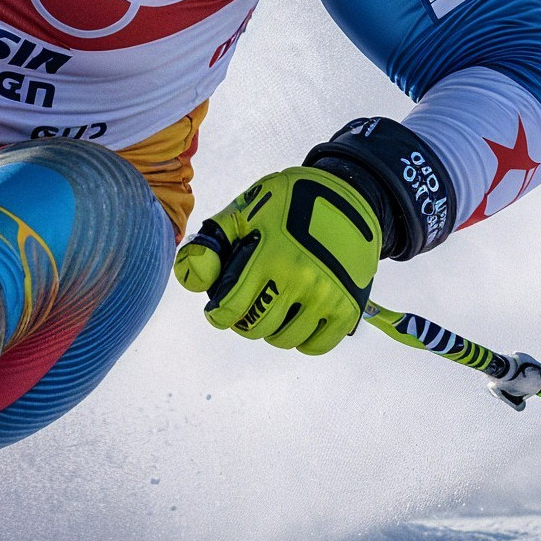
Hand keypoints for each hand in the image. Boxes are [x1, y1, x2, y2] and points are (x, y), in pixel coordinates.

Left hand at [173, 165, 382, 355]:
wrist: (347, 195)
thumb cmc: (288, 202)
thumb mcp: (245, 211)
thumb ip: (213, 244)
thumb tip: (192, 278)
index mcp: (268, 256)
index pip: (231, 309)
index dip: (219, 315)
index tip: (219, 312)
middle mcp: (298, 279)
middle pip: (256, 327)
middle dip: (244, 321)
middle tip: (247, 308)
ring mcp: (326, 295)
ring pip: (285, 339)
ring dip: (273, 330)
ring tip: (274, 310)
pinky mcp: (348, 306)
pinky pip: (317, 345)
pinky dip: (303, 340)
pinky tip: (297, 321)